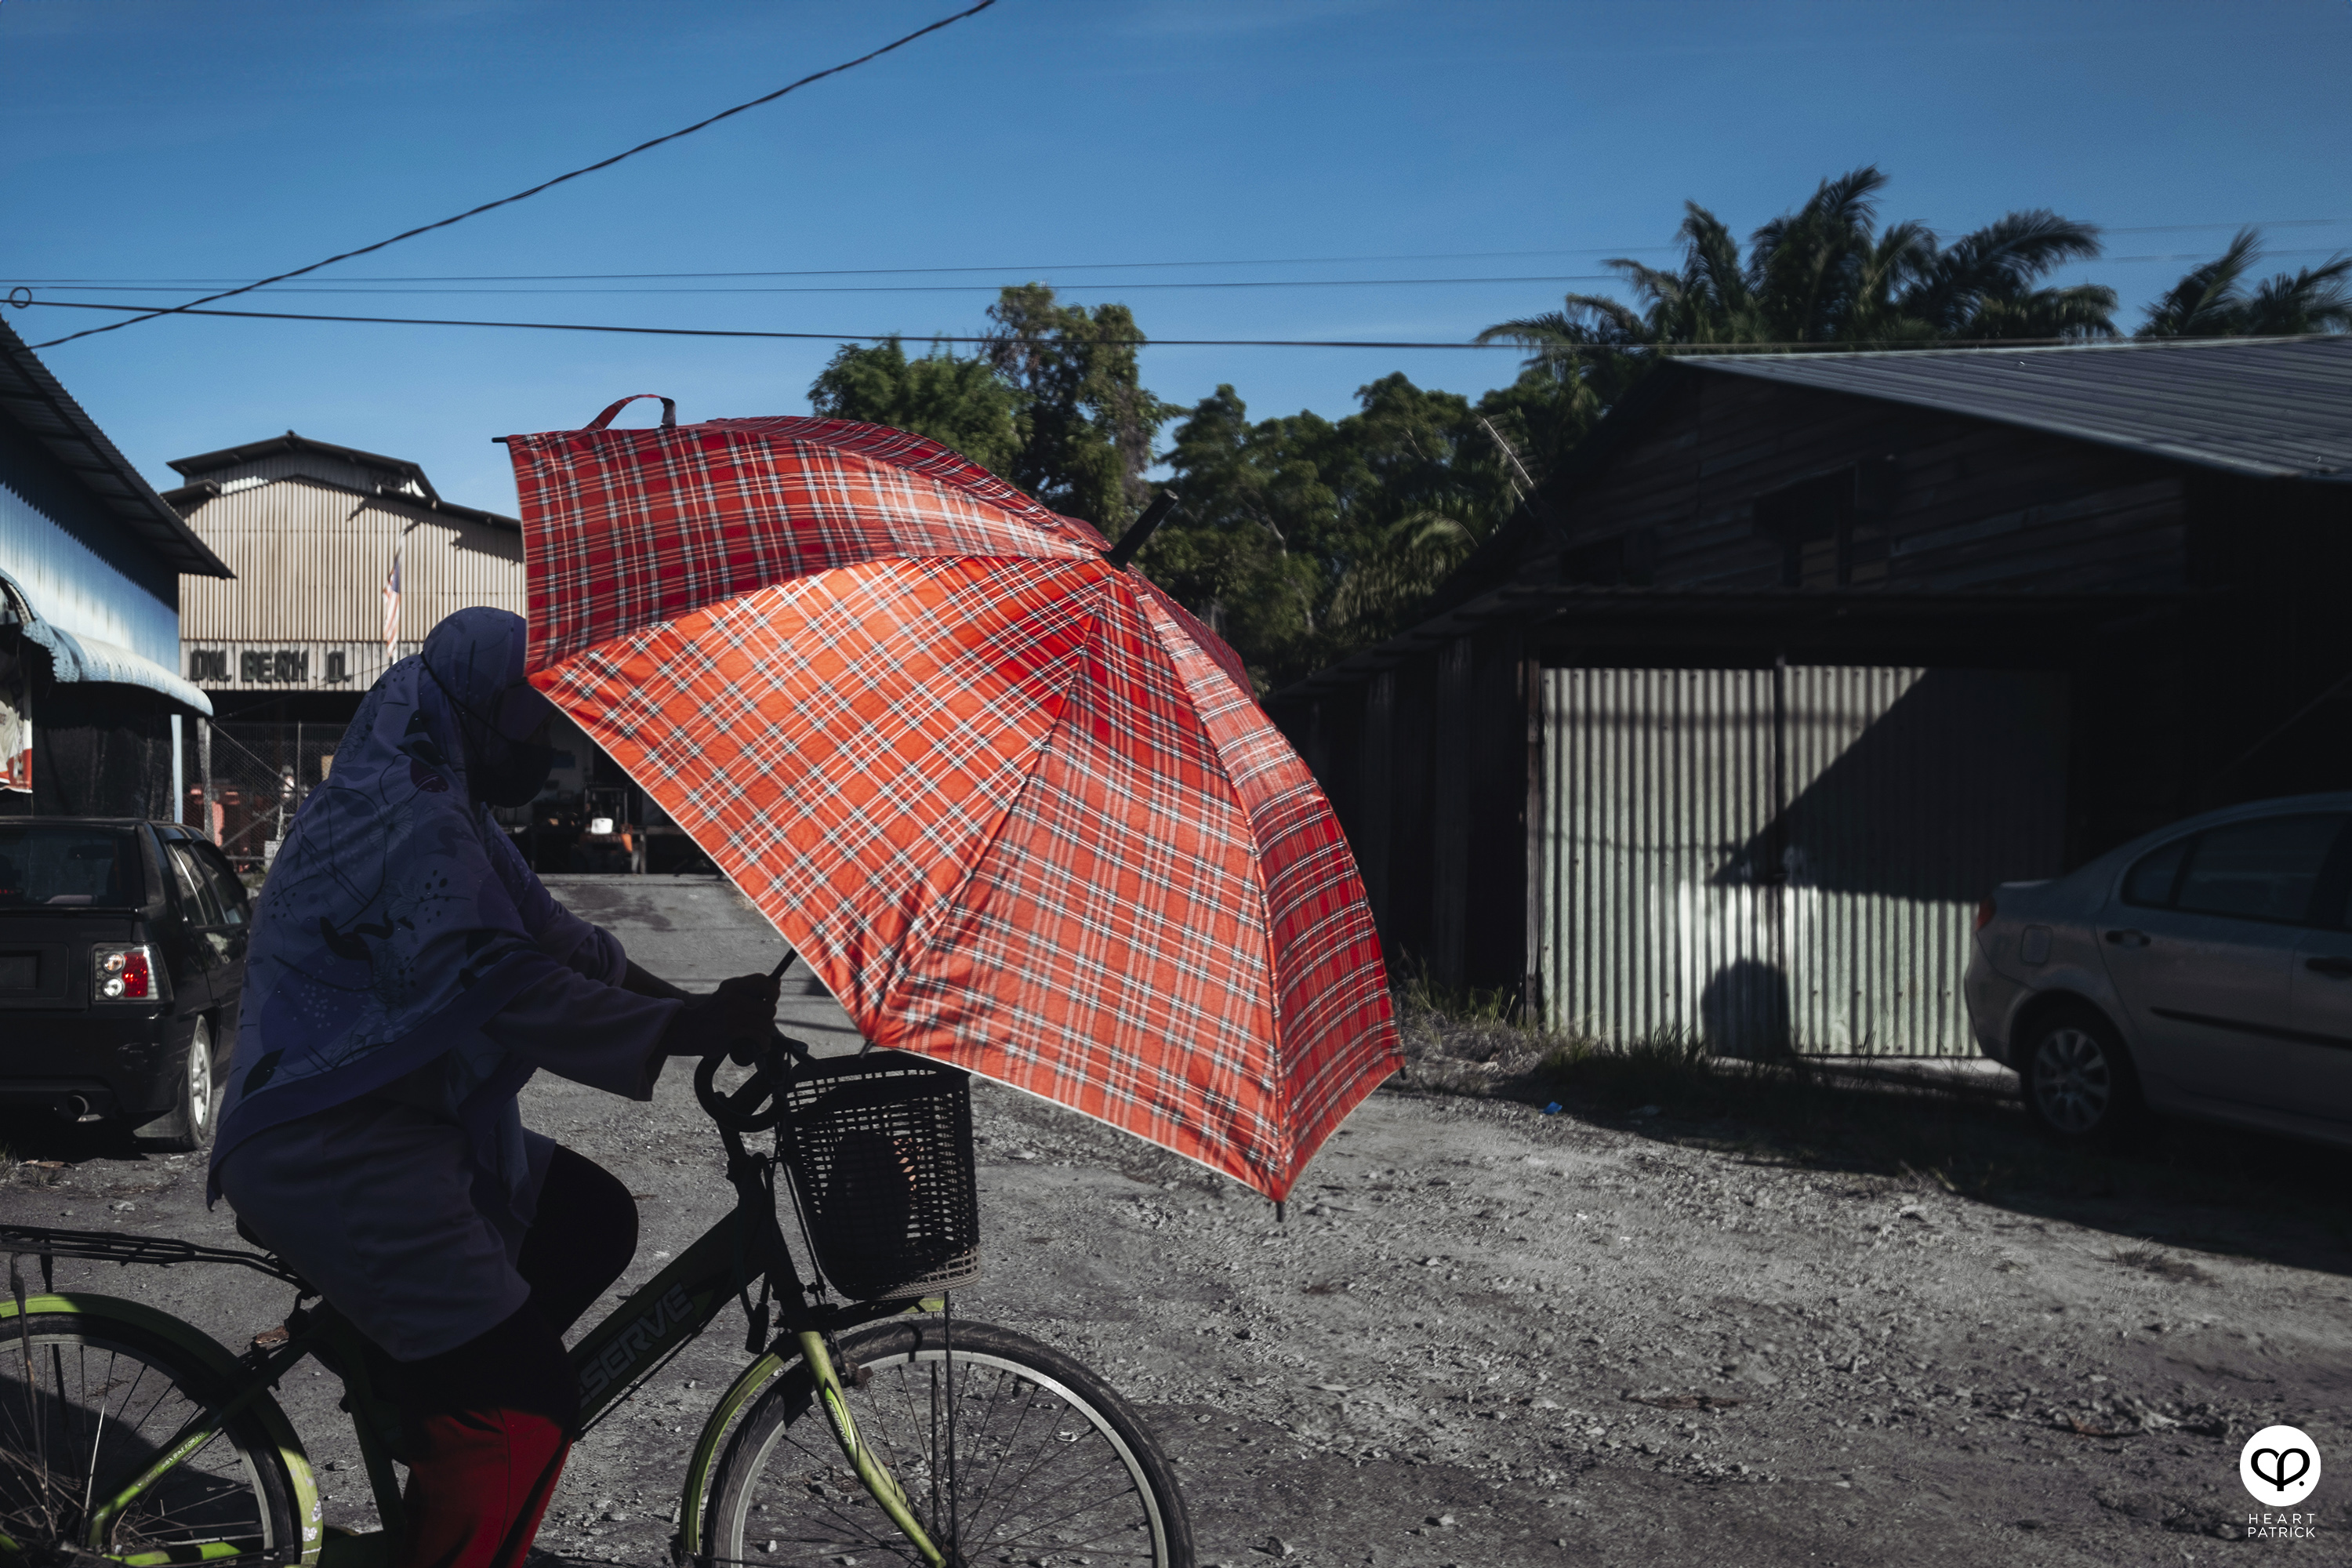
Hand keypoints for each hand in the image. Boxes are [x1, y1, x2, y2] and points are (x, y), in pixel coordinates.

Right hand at [658, 971, 781, 1058]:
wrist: (688, 1031)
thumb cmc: (713, 1014)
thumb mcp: (728, 994)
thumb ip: (750, 990)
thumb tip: (776, 981)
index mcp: (732, 985)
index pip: (764, 981)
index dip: (773, 992)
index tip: (769, 1002)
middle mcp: (732, 997)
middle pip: (770, 1008)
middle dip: (768, 1019)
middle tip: (760, 1024)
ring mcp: (731, 1014)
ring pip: (767, 1025)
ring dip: (766, 1034)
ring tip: (758, 1036)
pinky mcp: (731, 1031)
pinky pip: (760, 1037)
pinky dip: (763, 1044)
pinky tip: (759, 1045)